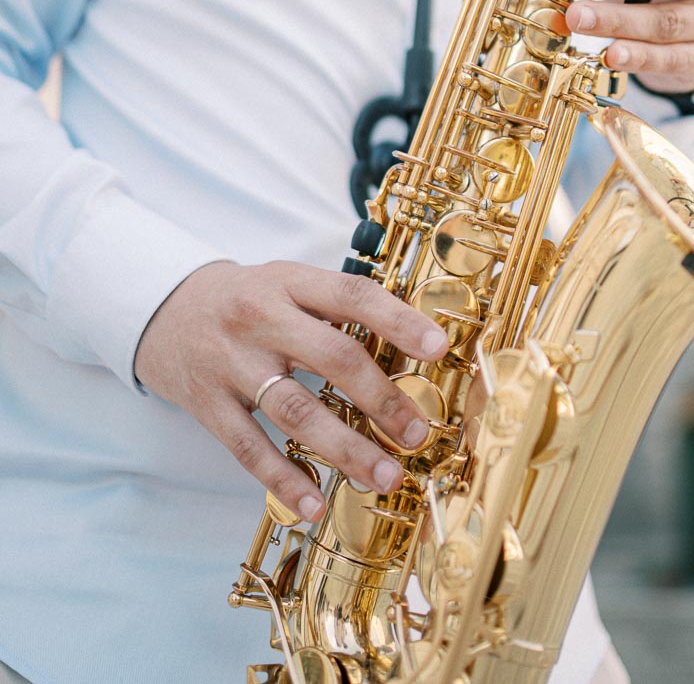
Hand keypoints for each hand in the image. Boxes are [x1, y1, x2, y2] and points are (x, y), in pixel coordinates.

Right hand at [134, 260, 448, 522]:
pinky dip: (284, 479)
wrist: (161, 309)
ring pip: (296, 410)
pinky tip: (315, 504)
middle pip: (332, 357)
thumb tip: (409, 343)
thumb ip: (335, 306)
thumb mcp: (286, 282)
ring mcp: (231, 362)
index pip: (352, 295)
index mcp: (288, 281)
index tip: (439, 348)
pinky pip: (249, 448)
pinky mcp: (206, 403)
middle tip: (417, 432)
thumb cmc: (243, 299)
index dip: (399, 321)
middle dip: (382, 399)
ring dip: (346, 449)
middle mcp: (260, 317)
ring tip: (384, 476)